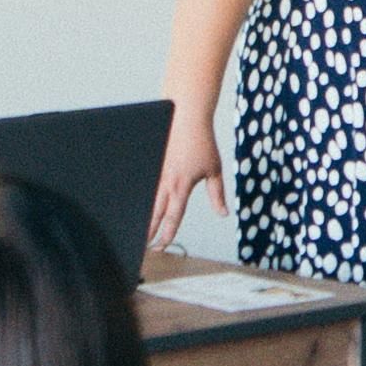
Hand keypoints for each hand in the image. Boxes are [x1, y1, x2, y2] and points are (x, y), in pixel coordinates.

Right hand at [144, 127, 218, 253]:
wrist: (186, 117)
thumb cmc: (202, 142)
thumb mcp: (215, 169)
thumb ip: (217, 194)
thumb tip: (223, 214)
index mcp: (181, 185)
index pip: (173, 216)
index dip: (167, 233)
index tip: (162, 246)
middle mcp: (166, 182)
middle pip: (155, 213)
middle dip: (149, 232)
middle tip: (146, 248)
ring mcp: (158, 173)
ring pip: (148, 202)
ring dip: (145, 218)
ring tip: (141, 233)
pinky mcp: (154, 165)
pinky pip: (148, 188)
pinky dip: (144, 201)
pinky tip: (142, 209)